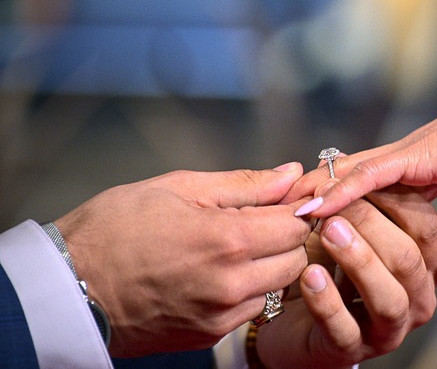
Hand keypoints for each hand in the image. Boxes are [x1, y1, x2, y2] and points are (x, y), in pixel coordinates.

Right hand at [55, 165, 313, 356]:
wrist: (67, 286)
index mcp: (228, 240)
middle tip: (264, 221)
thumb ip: (244, 184)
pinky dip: (249, 290)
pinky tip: (220, 272)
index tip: (289, 200)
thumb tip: (291, 172)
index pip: (297, 224)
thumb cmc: (115, 228)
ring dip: (271, 265)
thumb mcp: (178, 188)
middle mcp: (233, 283)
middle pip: (296, 259)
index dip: (298, 208)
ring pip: (278, 287)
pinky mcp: (209, 335)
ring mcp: (222, 314)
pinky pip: (251, 309)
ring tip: (237, 247)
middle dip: (288, 237)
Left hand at [257, 180, 436, 367]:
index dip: (393, 197)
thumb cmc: (322, 269)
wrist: (289, 325)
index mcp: (422, 265)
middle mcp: (414, 298)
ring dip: (359, 259)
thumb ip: (353, 203)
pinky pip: (344, 327)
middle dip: (372, 223)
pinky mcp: (351, 352)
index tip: (355, 173)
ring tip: (328, 231)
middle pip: (408, 257)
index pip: (425, 226)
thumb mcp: (339, 232)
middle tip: (336, 201)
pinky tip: (308, 275)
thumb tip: (342, 161)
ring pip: (388, 296)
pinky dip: (327, 300)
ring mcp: (387, 329)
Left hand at [286, 74, 436, 287]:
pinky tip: (310, 207)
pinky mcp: (416, 156)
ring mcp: (405, 158)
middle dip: (309, 201)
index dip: (339, 209)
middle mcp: (403, 164)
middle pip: (343, 181)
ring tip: (272, 218)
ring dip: (310, 198)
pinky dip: (338, 191)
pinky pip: (367, 176)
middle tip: (270, 222)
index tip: (311, 231)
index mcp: (420, 175)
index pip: (368, 194)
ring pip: (344, 177)